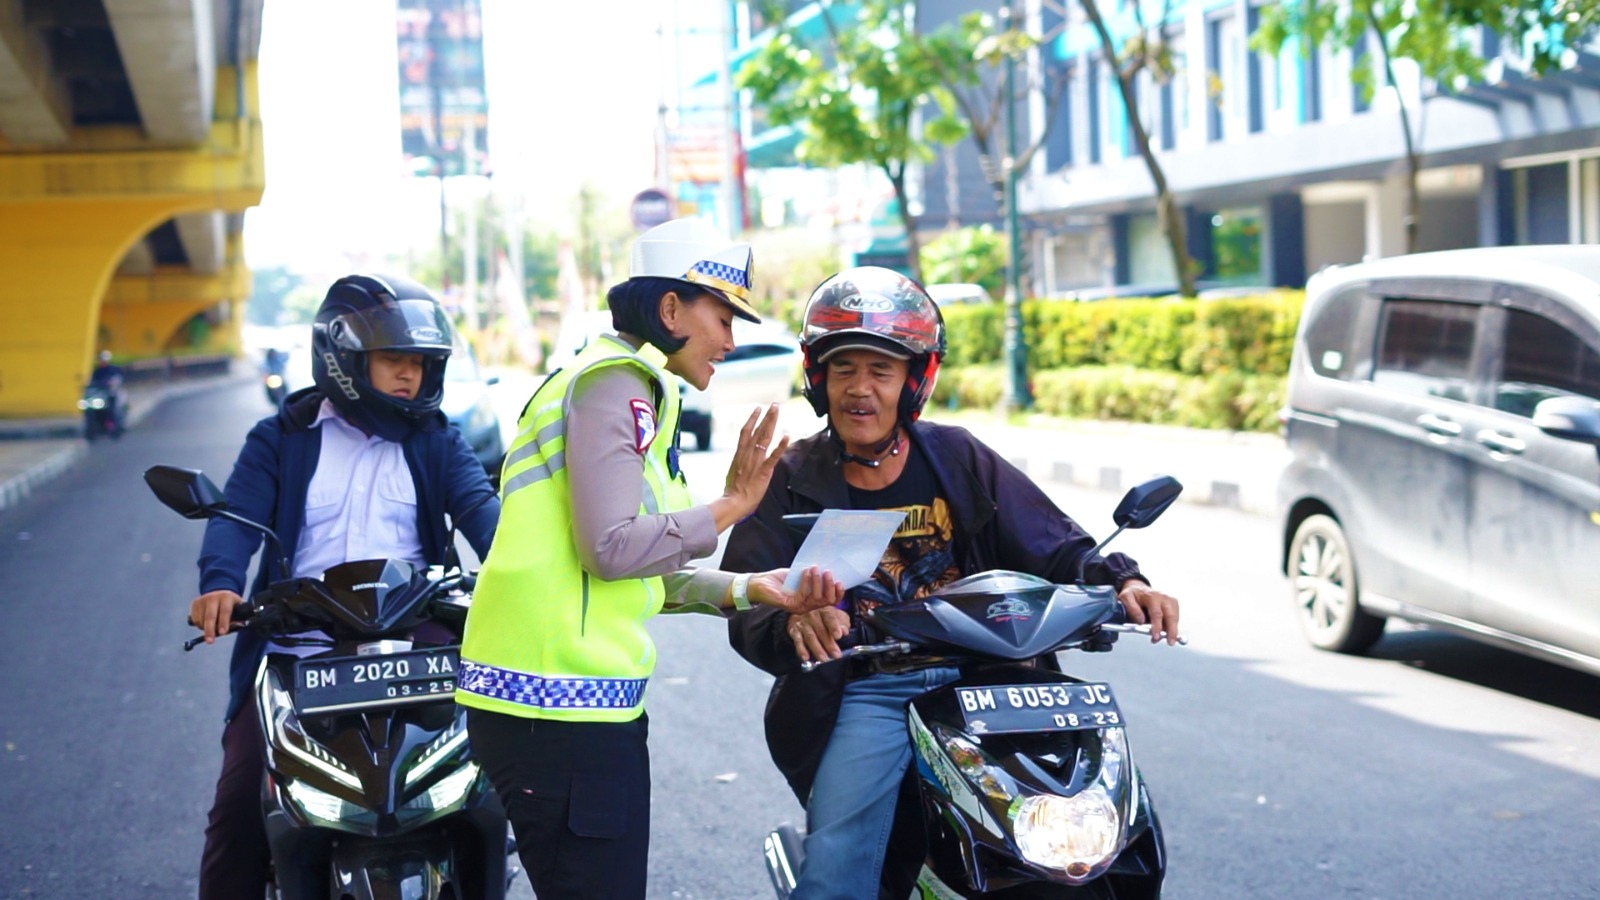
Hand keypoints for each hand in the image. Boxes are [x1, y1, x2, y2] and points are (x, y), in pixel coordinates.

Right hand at [189, 589, 242, 643]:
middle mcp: (213, 597)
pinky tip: (206, 621)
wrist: (218, 594)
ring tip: (213, 626)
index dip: (223, 622)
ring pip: (202, 620)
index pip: (225, 611)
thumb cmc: (231, 605)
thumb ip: (238, 619)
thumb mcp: (238, 608)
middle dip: (210, 630)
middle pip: (210, 616)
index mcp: (227, 597)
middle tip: (210, 641)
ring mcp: (202, 600)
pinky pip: (195, 620)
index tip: (223, 632)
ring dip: (206, 629)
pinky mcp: (194, 604)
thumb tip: (235, 627)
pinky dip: (200, 625)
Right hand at [711, 405, 789, 530]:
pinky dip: (780, 446)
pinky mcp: (764, 471)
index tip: (758, 409)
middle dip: (766, 416)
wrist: (733, 502)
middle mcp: (747, 454)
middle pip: (757, 430)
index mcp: (740, 454)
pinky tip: (787, 435)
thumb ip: (740, 462)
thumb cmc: (733, 491)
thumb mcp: (733, 471)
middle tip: (774, 404)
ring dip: (771, 423)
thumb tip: (743, 457)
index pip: (746, 432)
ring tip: (777, 411)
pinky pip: (773, 456)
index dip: (753, 419)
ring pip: (764, 438)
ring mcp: (756, 462)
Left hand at [748, 567, 844, 614]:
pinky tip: (805, 571)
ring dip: (818, 581)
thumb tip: (827, 565)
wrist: (760, 583)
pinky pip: (802, 594)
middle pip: (826, 601)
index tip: (840, 581)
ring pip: (816, 598)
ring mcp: (799, 607)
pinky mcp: (790, 606)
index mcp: (811, 600)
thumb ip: (812, 575)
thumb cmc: (780, 580)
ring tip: (815, 568)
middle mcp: (807, 606)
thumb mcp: (800, 575)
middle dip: (829, 586)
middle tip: (828, 572)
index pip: (830, 601)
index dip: (838, 593)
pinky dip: (805, 581)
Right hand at [786, 607, 850, 663]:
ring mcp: (803, 623)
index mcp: (825, 611)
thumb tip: (844, 631)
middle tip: (836, 655)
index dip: (834, 627)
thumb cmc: (824, 617)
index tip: (838, 636)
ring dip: (817, 649)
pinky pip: (798, 641)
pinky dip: (801, 650)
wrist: (802, 611)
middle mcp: (813, 616)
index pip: (830, 618)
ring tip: (824, 659)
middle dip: (829, 644)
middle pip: (821, 631)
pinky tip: (805, 658)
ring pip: (810, 637)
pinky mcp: (794, 631)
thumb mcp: (836, 615)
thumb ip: (842, 622)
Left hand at [1117, 581, 1180, 644]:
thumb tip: (1140, 620)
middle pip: (1171, 615)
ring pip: (1175, 617)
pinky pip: (1176, 617)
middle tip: (1170, 642)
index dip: (1157, 626)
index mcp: (1151, 596)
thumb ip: (1132, 609)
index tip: (1156, 636)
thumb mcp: (1126, 598)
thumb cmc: (1133, 594)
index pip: (1157, 613)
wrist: (1138, 588)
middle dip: (1172, 631)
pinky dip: (1172, 626)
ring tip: (1167, 639)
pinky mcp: (1173, 604)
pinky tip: (1167, 632)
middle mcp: (1163, 597)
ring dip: (1173, 630)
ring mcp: (1170, 600)